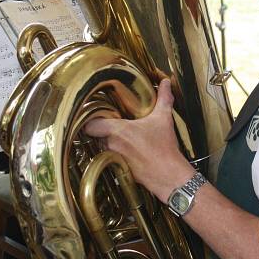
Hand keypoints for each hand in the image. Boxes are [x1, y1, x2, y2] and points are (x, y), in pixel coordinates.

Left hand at [84, 79, 194, 202]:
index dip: (89, 119)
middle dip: (99, 130)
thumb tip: (166, 83)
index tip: (94, 114)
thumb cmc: (164, 149)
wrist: (168, 175)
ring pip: (100, 147)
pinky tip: (124, 150)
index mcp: (118, 131)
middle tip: (107, 123)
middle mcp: (111, 145)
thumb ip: (163, 98)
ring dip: (105, 142)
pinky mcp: (116, 169)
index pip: (90, 125)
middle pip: (94, 135)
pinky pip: (108, 159)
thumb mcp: (164, 119)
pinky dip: (112, 154)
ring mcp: (112, 158)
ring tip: (116, 136)